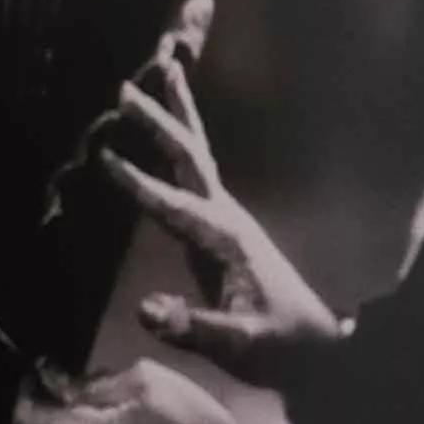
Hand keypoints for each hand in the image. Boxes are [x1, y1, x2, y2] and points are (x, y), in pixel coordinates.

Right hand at [95, 60, 343, 372]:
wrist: (319, 353)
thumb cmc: (280, 350)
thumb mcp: (240, 345)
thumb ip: (196, 328)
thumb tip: (144, 310)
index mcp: (228, 240)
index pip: (174, 205)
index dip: (138, 184)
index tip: (104, 158)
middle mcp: (227, 219)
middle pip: (190, 158)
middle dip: (160, 122)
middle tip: (126, 86)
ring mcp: (225, 221)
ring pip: (197, 156)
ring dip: (177, 117)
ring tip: (164, 70)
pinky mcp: (218, 230)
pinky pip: (190, 176)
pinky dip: (177, 146)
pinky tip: (164, 136)